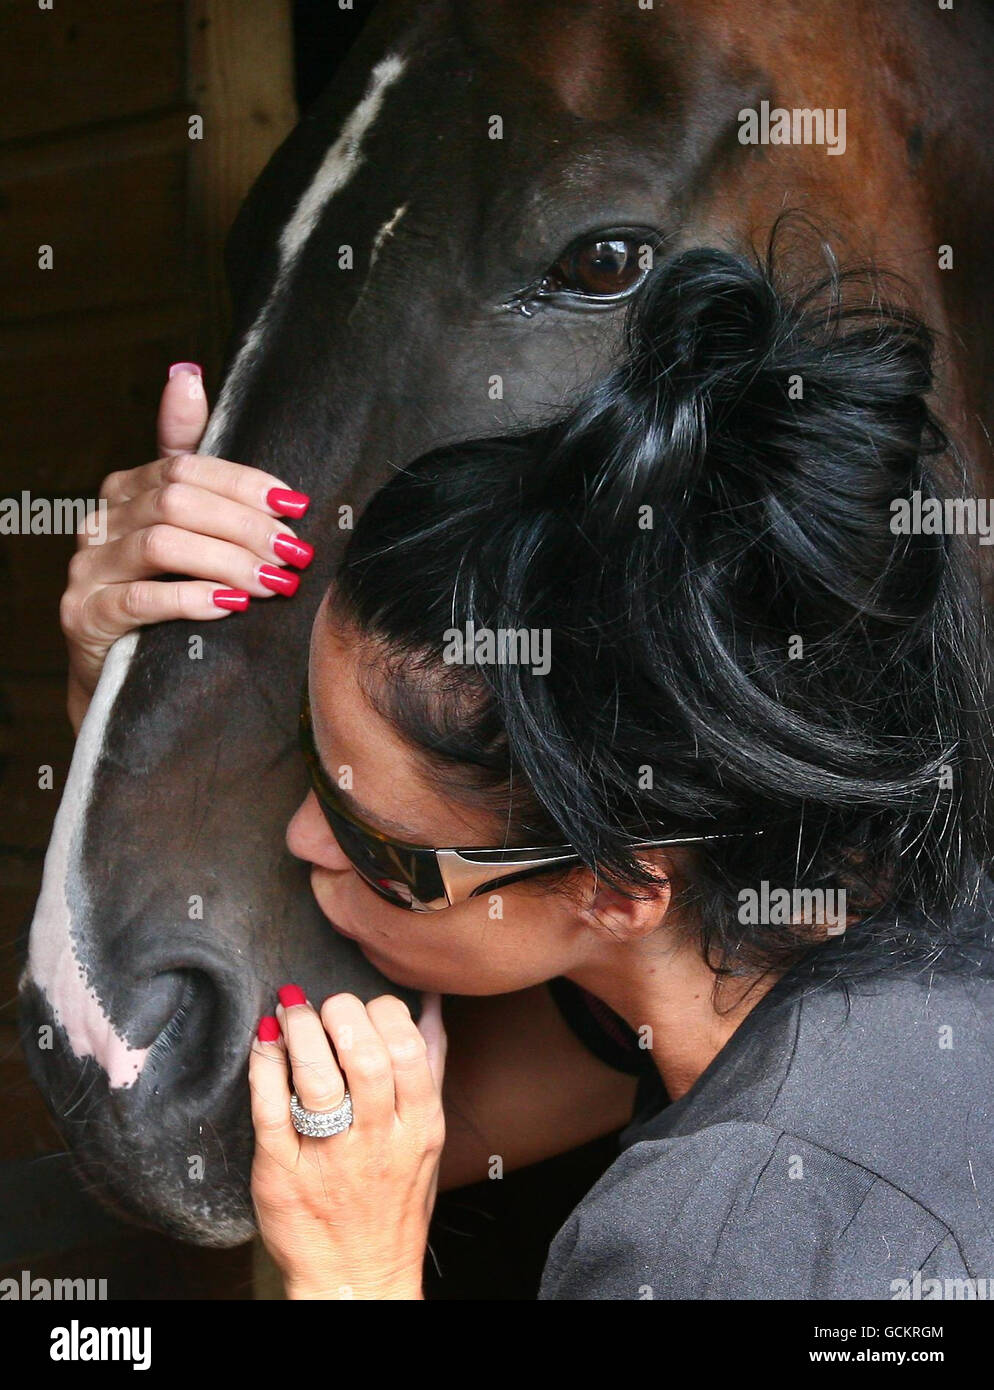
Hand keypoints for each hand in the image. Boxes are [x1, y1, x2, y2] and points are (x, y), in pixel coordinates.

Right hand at [60, 363, 312, 733]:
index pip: (189, 468)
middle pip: (179, 502)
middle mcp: (100, 521)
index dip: (245, 484)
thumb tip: (187, 374)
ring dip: (229, 561)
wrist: (119, 671)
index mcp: (127, 490)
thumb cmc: (162, 592)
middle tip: (294, 553)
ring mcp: (87, 569)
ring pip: (163, 544)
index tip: (295, 506)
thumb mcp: (182, 525)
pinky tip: (230, 605)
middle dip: (246, 526)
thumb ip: (188, 457)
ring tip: (274, 582)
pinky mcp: (85, 615)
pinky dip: (191, 598)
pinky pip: (141, 598)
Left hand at [249, 989, 446, 1300]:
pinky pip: (270, 1110)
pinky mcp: (281, 1171)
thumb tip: (429, 1005)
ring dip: (301, 1031)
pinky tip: (265, 1044)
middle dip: (342, 1014)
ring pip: (316, 1079)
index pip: (408, 1050)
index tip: (365, 1007)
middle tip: (326, 1004)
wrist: (357, 1278)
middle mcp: (377, 1141)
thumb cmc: (394, 1201)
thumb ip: (429, 1068)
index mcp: (418, 1127)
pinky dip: (265, 1067)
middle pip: (365, 1058)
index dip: (383, 1013)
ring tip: (291, 1012)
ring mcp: (328, 1158)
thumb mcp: (427, 1137)